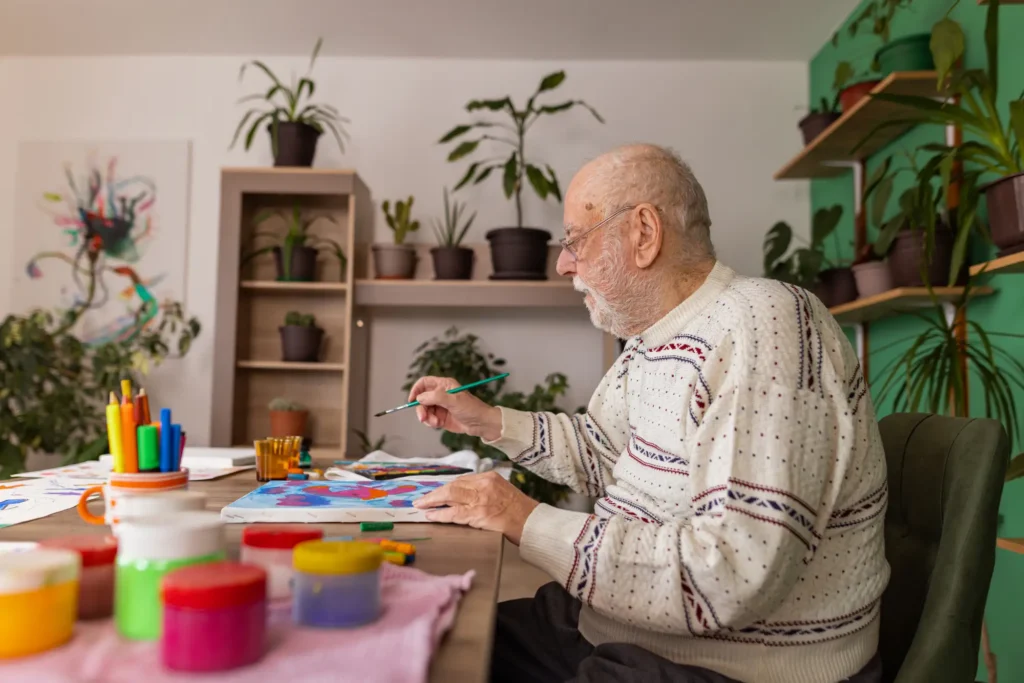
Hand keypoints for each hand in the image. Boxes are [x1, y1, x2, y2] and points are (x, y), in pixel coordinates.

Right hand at [408, 375, 502, 441]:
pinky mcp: (441, 417)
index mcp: (444, 385)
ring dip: (427, 417)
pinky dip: (431, 422)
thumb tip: (420, 397)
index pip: (424, 383)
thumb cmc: (471, 408)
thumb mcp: (454, 400)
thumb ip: (436, 397)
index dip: (416, 390)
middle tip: (423, 417)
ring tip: (436, 422)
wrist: (481, 424)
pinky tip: (439, 424)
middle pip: (421, 399)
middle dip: (421, 408)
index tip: (412, 400)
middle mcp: (440, 394)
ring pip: (424, 410)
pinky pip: (429, 419)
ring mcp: (440, 406)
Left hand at [413, 471, 538, 544]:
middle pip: (453, 486)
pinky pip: (454, 513)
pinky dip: (440, 515)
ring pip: (450, 497)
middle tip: (421, 499)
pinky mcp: (478, 514)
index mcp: (489, 477)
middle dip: (435, 493)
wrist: (531, 522)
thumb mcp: (502, 491)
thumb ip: (484, 490)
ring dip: (433, 502)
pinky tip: (431, 516)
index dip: (446, 488)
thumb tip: (462, 496)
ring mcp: (480, 499)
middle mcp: (483, 485)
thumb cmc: (518, 510)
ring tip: (421, 506)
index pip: (461, 480)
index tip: (436, 493)